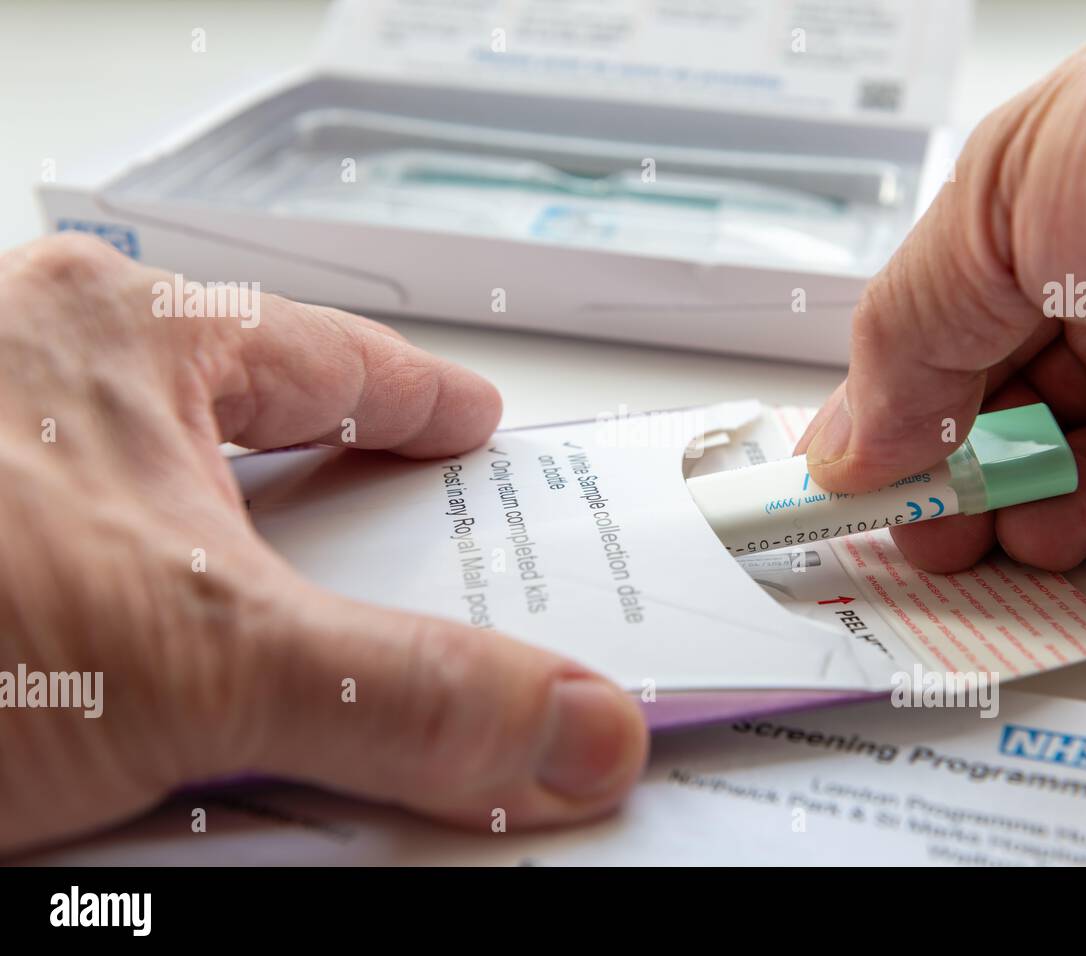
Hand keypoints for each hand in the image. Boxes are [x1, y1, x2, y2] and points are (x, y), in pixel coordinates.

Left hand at [0, 235, 645, 853]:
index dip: (424, 400)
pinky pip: (110, 598)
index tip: (474, 421)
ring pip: (172, 529)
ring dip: (247, 599)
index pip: (331, 357)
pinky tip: (189, 725)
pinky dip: (169, 658)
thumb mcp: (202, 656)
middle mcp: (43, 382)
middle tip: (423, 555)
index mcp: (114, 336)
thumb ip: (405, 696)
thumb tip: (570, 725)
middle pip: (256, 440)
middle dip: (342, 507)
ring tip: (313, 656)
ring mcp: (0, 472)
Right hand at [798, 0, 1085, 571]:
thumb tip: (846, 441)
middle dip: (954, 486)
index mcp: (1054, 224)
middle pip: (1003, 429)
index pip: (946, 343)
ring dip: (1036, 520)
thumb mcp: (1002, 200)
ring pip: (1077, 492)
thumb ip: (906, 331)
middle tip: (922, 523)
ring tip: (1029, 517)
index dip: (894, 411)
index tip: (850, 476)